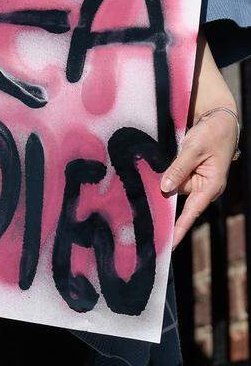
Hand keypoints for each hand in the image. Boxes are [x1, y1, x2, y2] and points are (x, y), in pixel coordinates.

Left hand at [162, 41, 239, 246]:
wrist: (219, 120)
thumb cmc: (211, 134)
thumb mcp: (194, 148)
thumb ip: (178, 168)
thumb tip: (165, 189)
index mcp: (210, 186)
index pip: (191, 212)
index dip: (179, 228)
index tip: (169, 245)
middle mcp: (203, 186)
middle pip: (177, 195)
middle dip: (162, 193)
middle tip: (145, 189)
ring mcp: (196, 179)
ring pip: (173, 184)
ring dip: (163, 178)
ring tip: (154, 166)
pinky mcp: (189, 171)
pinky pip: (174, 176)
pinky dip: (166, 172)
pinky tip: (154, 168)